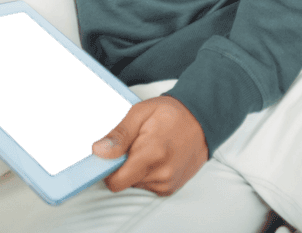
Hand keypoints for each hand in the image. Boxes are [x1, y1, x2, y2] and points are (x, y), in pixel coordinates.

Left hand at [93, 95, 207, 196]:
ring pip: (135, 184)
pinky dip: (146, 174)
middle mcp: (162, 174)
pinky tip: (155, 158)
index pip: (115, 181)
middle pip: (124, 182)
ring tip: (147, 149)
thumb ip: (119, 134)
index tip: (111, 155)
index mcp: (152, 153)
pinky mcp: (171, 188)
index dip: (108, 169)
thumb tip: (99, 151)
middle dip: (123, 166)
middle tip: (133, 145)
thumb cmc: (171, 114)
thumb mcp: (140, 112)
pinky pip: (147, 186)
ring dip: (135, 170)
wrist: (201, 120)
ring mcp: (168, 183)